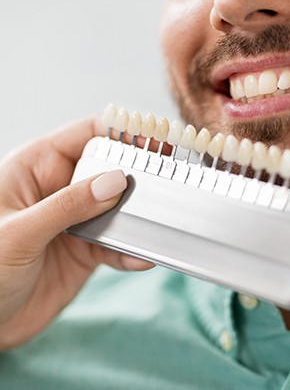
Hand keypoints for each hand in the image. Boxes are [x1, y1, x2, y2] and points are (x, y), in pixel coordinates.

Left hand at [0, 118, 153, 349]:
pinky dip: (132, 251)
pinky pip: (117, 245)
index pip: (86, 135)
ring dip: (139, 218)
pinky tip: (141, 258)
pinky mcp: (87, 251)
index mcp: (36, 167)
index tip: (155, 139)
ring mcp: (76, 220)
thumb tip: (116, 181)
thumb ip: (69, 205)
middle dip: (138, 176)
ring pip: (119, 208)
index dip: (121, 133)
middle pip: (110, 169)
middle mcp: (60, 189)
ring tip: (157, 224)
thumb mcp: (20, 232)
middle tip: (168, 182)